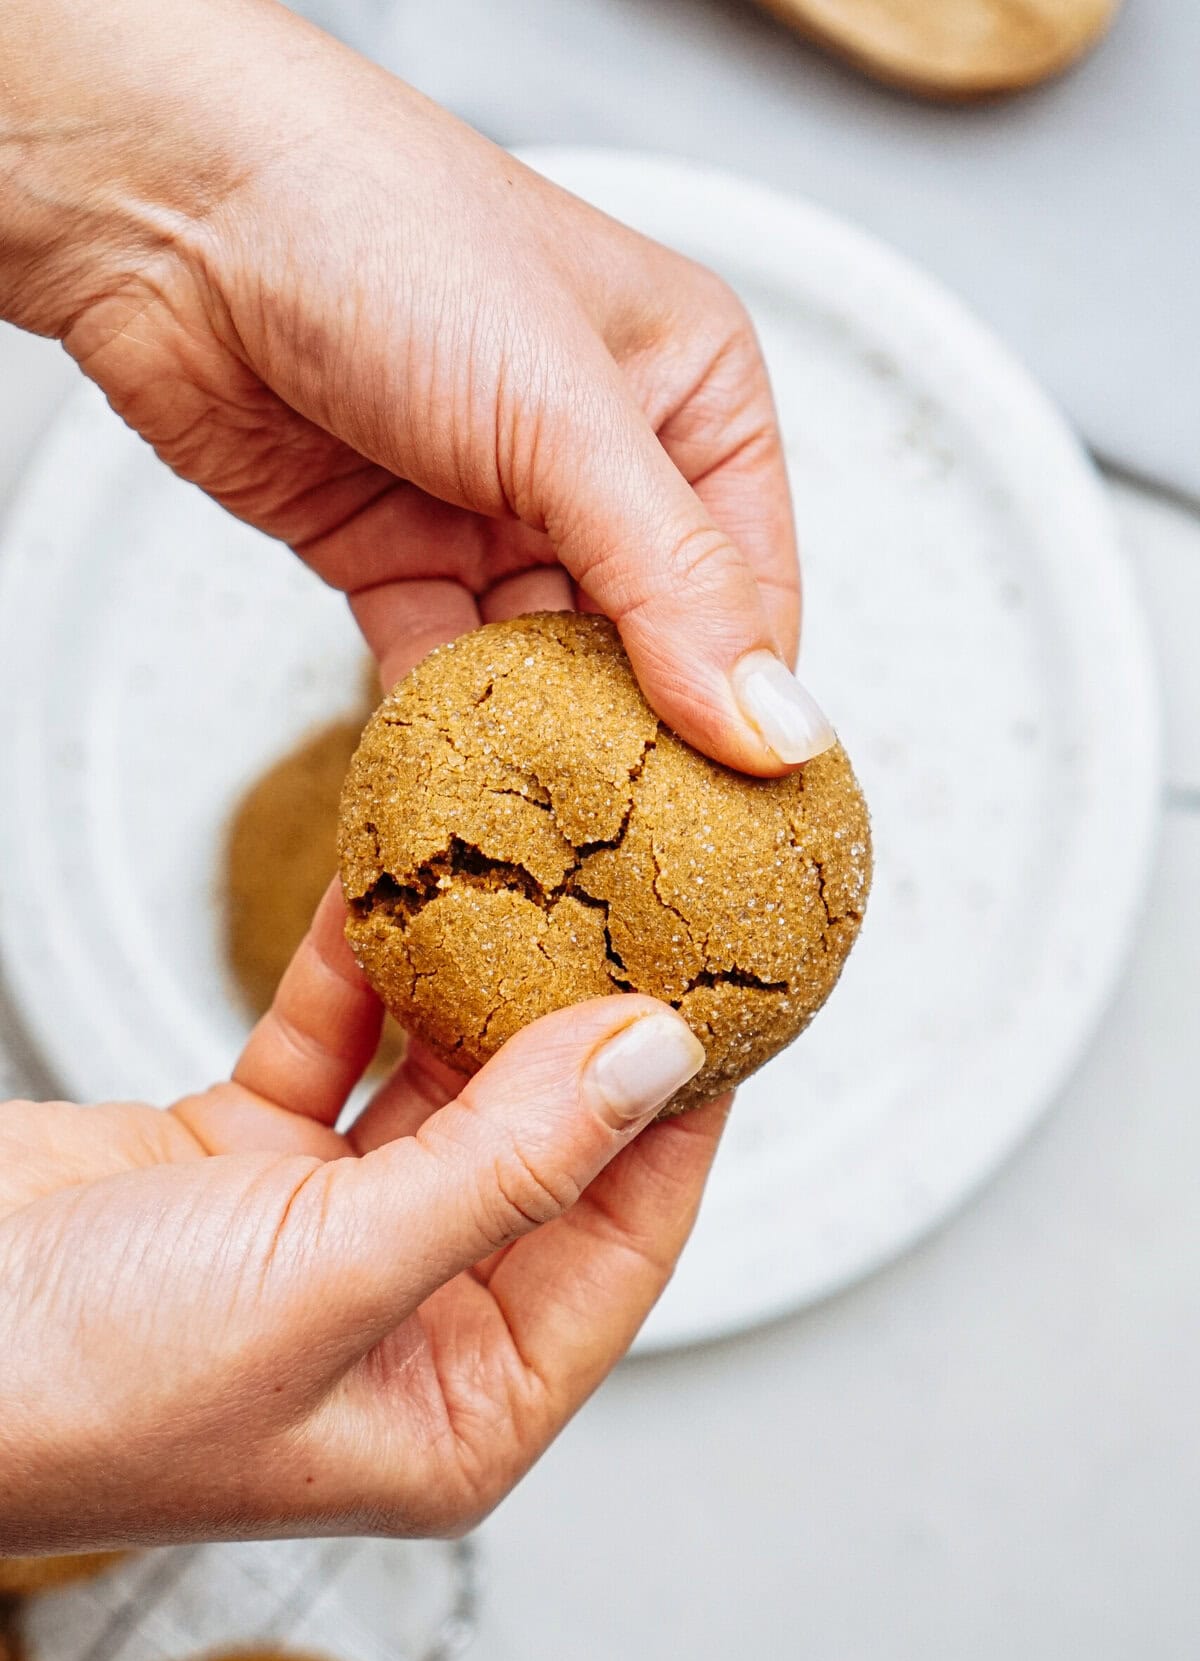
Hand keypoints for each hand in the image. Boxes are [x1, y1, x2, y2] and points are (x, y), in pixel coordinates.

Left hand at [0, 0, 825, 766]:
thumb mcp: (567, 416)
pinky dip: (443, 729)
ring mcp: (494, 510)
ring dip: (537, 746)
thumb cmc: (389, 239)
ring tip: (552, 847)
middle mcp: (602, 459)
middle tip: (642, 865)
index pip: (752, 587)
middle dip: (638, 739)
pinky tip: (457, 791)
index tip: (740, 821)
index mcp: (691, 396)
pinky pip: (440, 670)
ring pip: (541, 668)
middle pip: (649, 642)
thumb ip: (674, 583)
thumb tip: (777, 729)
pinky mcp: (396, 555)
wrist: (175, 212)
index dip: (746, 703)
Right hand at [0, 885, 721, 1550]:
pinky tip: (399, 885)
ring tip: (536, 877)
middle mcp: (405, 1323)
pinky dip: (359, 970)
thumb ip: (503, 1169)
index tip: (721, 1004)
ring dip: (474, 986)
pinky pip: (331, 1043)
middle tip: (635, 912)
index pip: (621, 1245)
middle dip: (577, 1034)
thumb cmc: (80, 1389)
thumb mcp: (329, 1281)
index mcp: (456, 1408)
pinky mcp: (243, 1158)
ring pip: (438, 1088)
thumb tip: (652, 1063)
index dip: (677, 1121)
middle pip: (539, 1154)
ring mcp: (324, 1236)